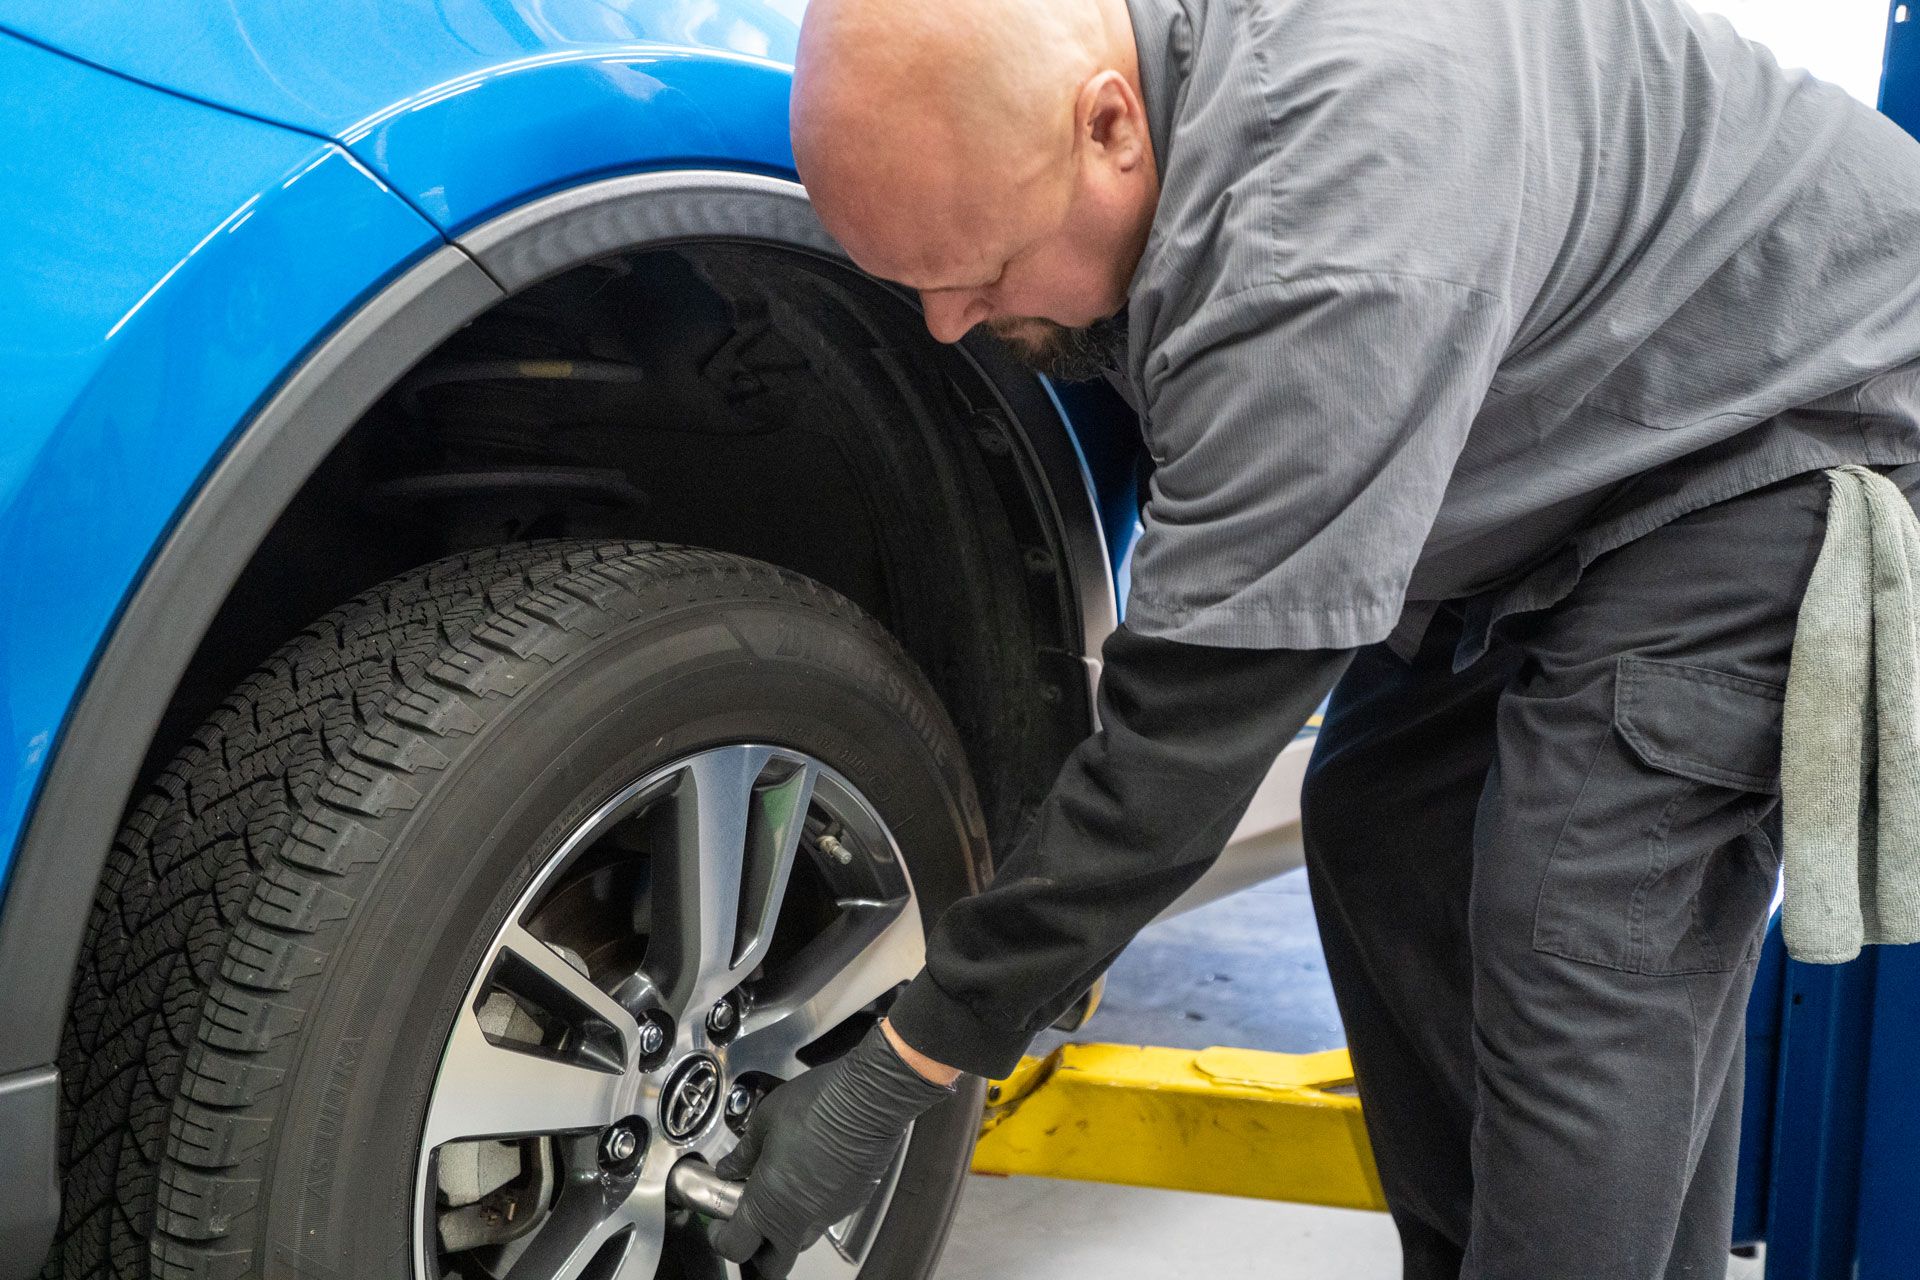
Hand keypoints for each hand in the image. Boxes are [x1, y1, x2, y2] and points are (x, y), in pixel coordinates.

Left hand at [709, 1021, 957, 1276]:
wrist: (870, 1098)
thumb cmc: (812, 1105)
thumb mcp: (764, 1121)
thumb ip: (743, 1153)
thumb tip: (728, 1169)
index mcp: (768, 1205)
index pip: (735, 1247)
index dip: (720, 1238)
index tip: (717, 1221)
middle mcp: (800, 1221)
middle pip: (774, 1265)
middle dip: (758, 1253)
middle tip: (750, 1221)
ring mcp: (830, 1215)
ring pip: (803, 1238)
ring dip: (787, 1225)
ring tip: (784, 1188)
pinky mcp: (854, 1202)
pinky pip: (827, 1214)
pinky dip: (815, 1203)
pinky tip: (816, 1170)